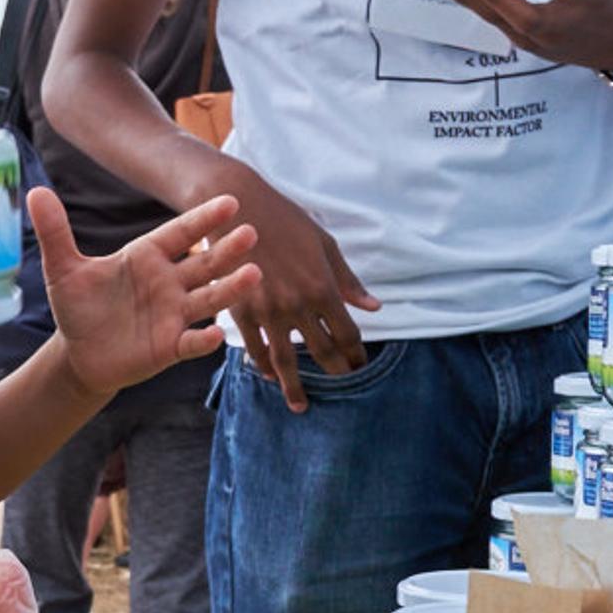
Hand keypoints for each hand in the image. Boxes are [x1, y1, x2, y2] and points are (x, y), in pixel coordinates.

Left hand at [43, 189, 258, 399]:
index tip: (229, 201)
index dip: (203, 219)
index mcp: (147, 257)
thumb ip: (55, 232)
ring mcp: (173, 315)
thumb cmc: (78, 306)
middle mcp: (168, 283)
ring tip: (253, 276)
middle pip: (204, 263)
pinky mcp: (170, 347)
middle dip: (227, 250)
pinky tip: (217, 336)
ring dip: (230, 289)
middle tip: (251, 233)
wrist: (79, 354)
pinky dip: (204, 340)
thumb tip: (35, 193)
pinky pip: (191, 342)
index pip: (180, 233)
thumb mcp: (63, 269)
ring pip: (208, 299)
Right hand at [224, 170, 382, 413]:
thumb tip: (375, 308)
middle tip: (343, 389)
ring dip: (294, 388)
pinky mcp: (240, 311)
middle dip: (336, 374)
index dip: (357, 355)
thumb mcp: (324, 245)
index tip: (361, 367)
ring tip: (300, 406)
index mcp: (323, 287)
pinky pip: (254, 349)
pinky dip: (263, 366)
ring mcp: (267, 311)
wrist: (237, 206)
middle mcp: (297, 305)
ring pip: (285, 362)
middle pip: (322, 353)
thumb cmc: (286, 220)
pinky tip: (270, 376)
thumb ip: (348, 281)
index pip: (347, 335)